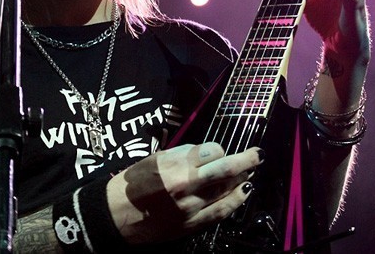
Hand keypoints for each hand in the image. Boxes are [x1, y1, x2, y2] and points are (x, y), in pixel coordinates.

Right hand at [106, 142, 261, 244]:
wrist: (116, 215)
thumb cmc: (131, 183)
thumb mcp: (154, 158)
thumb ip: (183, 155)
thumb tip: (208, 153)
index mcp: (174, 164)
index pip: (212, 151)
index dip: (219, 149)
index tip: (218, 150)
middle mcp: (185, 185)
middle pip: (226, 169)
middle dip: (246, 160)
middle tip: (258, 155)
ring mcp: (190, 207)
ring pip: (227, 190)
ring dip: (242, 180)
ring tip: (250, 173)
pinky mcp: (191, 224)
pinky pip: (220, 211)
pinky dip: (235, 201)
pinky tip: (244, 193)